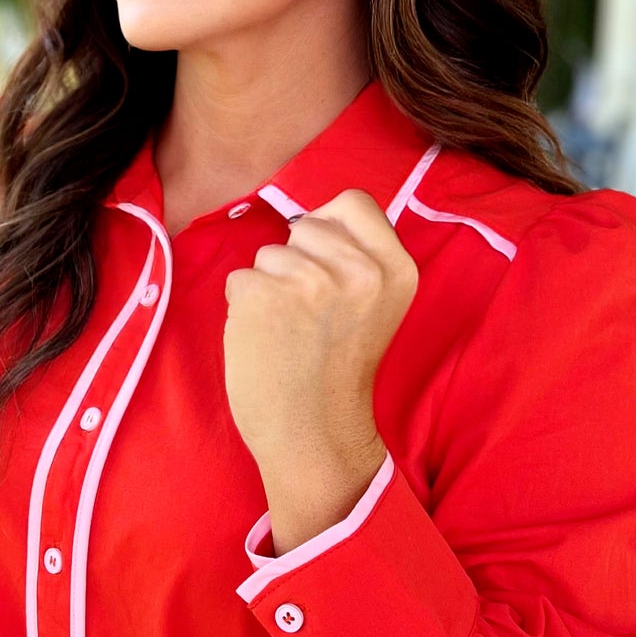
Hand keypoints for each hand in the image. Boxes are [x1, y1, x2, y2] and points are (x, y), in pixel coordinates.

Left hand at [223, 188, 417, 553]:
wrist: (314, 434)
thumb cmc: (337, 372)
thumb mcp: (375, 306)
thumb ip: (358, 260)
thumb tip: (309, 218)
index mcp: (396, 269)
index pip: (353, 202)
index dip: (329, 227)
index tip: (326, 268)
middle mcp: (360, 271)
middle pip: (305, 225)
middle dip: (296, 261)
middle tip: (310, 316)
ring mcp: (311, 281)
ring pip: (268, 253)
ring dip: (268, 288)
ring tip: (289, 333)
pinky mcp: (264, 296)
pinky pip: (239, 280)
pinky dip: (242, 309)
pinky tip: (266, 342)